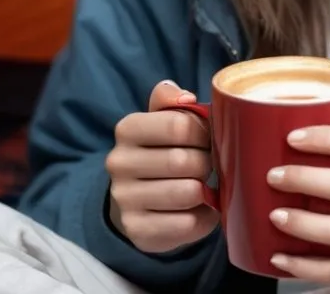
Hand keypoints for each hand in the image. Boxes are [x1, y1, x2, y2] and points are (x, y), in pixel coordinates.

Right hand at [106, 80, 218, 253]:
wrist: (135, 197)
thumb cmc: (160, 149)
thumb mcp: (161, 117)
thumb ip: (170, 98)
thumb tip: (187, 97)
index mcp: (128, 129)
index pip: (178, 125)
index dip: (204, 132)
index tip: (209, 137)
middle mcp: (119, 163)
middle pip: (184, 161)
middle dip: (206, 162)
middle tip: (209, 164)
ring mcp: (125, 199)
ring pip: (187, 193)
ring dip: (205, 189)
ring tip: (204, 184)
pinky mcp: (137, 230)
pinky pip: (186, 224)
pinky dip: (203, 217)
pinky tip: (200, 209)